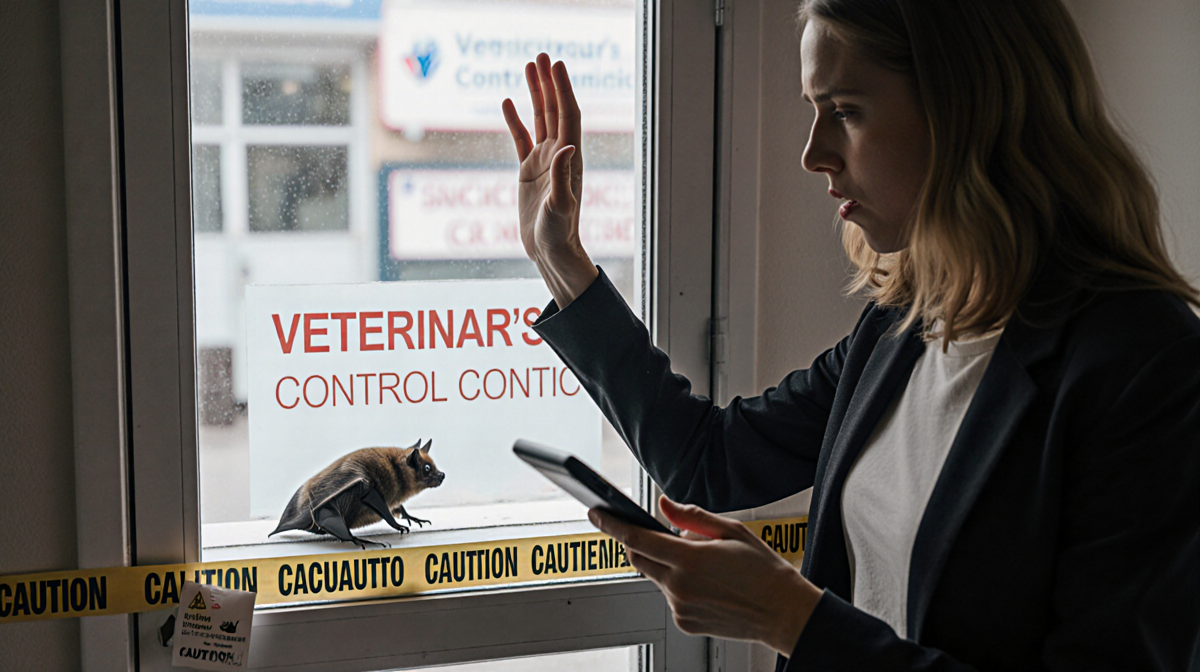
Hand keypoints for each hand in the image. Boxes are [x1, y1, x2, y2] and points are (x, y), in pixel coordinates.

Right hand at [502, 53, 597, 307]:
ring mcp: (543, 161)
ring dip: (535, 94)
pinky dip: (516, 120)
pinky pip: (522, 139)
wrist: (549, 251)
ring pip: (539, 119)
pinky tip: (509, 102)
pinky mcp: (528, 171)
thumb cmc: (558, 232)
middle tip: (541, 55)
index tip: (556, 65)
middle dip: (549, 83)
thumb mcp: (561, 205)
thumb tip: (567, 146)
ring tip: (528, 66)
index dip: (563, 90)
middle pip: (554, 110)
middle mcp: (559, 154)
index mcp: (570, 158)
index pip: (568, 115)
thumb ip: (562, 176)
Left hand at [588, 496, 821, 654]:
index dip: (612, 524)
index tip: (596, 512)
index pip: (637, 538)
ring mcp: (680, 607)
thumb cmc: (763, 570)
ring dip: (668, 564)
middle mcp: (679, 586)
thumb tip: (664, 505)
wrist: (784, 613)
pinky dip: (679, 584)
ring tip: (706, 564)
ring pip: (656, 577)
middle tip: (663, 534)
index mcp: (689, 560)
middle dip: (640, 542)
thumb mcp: (731, 531)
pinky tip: (709, 584)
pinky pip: (670, 596)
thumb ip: (691, 517)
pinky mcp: (684, 622)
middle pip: (639, 558)